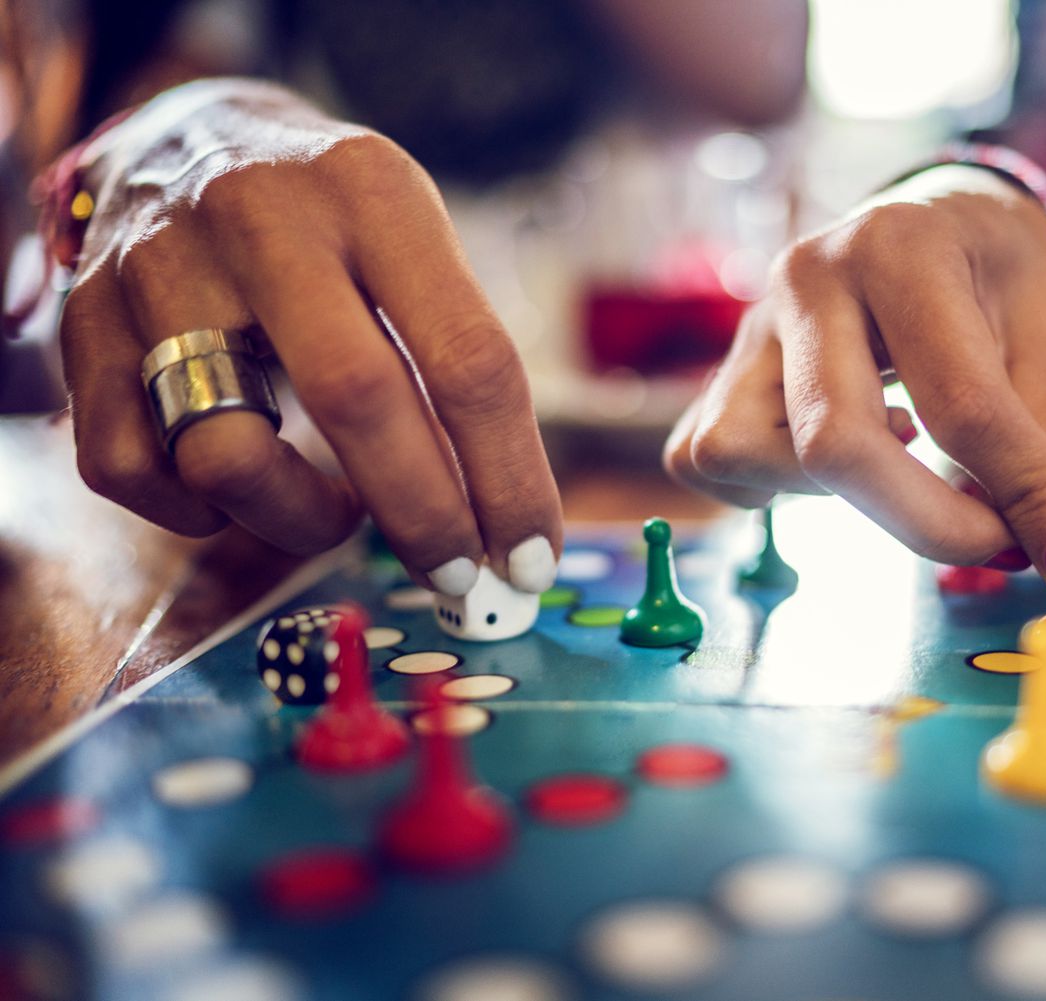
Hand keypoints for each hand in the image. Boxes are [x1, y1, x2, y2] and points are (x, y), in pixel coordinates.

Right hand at [62, 79, 561, 593]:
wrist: (190, 134)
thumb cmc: (334, 219)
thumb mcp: (412, 240)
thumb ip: (453, 362)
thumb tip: (505, 525)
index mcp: (371, 192)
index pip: (467, 356)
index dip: (508, 477)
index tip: (530, 557)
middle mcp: (259, 218)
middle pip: (356, 400)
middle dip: (424, 517)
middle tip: (459, 579)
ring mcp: (157, 268)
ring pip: (226, 455)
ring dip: (301, 521)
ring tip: (337, 511)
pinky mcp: (82, 323)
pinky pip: (133, 470)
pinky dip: (199, 514)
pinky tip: (242, 487)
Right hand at [665, 165, 1045, 601]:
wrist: (931, 213)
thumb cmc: (995, 272)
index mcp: (901, 247)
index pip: (960, 402)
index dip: (1022, 499)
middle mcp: (806, 277)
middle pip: (832, 443)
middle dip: (925, 524)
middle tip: (1000, 547)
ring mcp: (748, 324)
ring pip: (743, 454)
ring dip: (835, 495)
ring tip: (901, 461)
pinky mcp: (718, 370)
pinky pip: (708, 459)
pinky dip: (771, 486)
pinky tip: (842, 456)